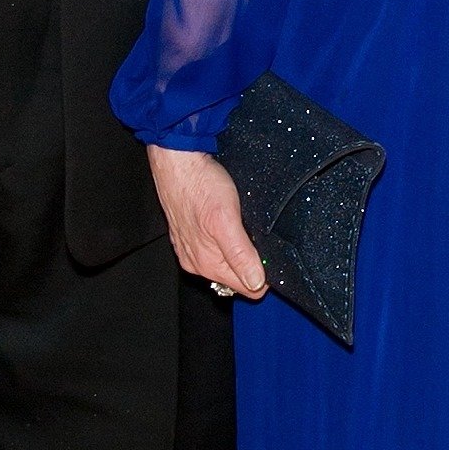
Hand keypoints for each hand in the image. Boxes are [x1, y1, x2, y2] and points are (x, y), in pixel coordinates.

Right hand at [148, 144, 267, 297]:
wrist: (177, 160)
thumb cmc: (199, 184)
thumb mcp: (226, 220)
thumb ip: (240, 255)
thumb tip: (256, 283)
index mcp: (207, 264)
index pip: (248, 288)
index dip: (265, 275)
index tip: (270, 256)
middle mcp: (197, 262)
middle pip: (237, 277)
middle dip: (252, 262)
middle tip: (256, 234)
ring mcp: (192, 249)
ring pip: (228, 262)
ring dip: (240, 250)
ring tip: (242, 224)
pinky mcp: (190, 236)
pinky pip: (216, 248)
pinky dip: (227, 240)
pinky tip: (230, 221)